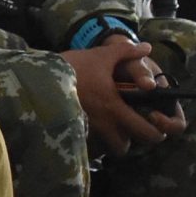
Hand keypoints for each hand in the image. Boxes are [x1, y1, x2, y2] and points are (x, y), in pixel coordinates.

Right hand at [62, 37, 185, 155]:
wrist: (38, 76)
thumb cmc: (73, 66)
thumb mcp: (101, 56)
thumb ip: (126, 52)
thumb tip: (147, 47)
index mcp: (115, 108)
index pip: (145, 132)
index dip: (157, 132)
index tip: (153, 120)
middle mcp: (104, 124)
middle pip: (124, 148)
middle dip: (132, 141)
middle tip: (134, 126)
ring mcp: (87, 129)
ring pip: (107, 147)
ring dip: (114, 140)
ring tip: (114, 125)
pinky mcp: (74, 129)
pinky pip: (91, 143)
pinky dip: (97, 140)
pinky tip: (96, 124)